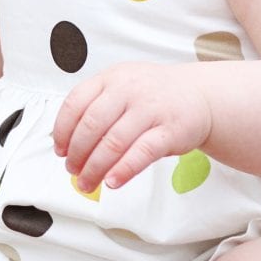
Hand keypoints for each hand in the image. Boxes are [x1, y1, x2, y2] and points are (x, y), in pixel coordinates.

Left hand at [52, 63, 214, 192]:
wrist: (200, 96)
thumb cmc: (153, 95)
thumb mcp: (122, 86)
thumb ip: (95, 106)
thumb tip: (66, 142)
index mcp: (112, 78)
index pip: (76, 103)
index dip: (62, 130)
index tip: (60, 150)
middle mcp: (129, 90)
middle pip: (91, 126)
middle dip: (77, 153)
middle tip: (72, 170)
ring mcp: (150, 109)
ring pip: (113, 143)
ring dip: (95, 168)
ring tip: (87, 183)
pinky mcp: (170, 131)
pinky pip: (141, 153)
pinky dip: (123, 170)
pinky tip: (112, 182)